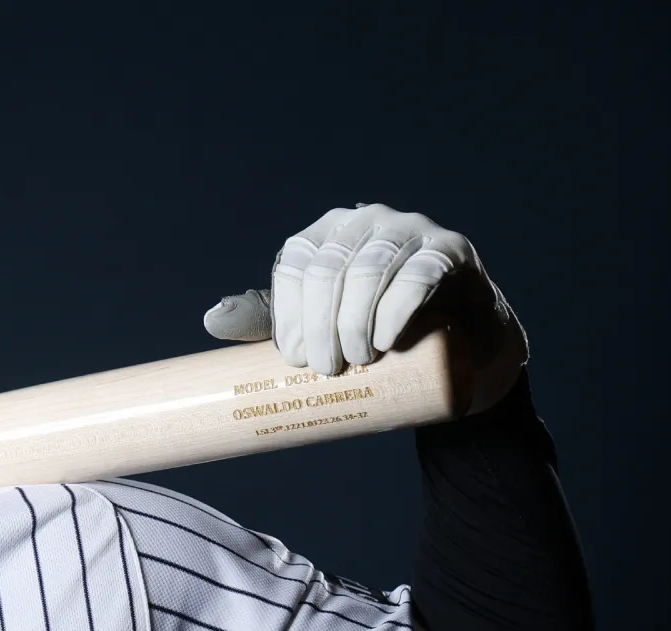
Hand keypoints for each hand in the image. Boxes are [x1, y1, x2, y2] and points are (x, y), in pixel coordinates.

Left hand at [202, 204, 527, 411]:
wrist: (459, 344)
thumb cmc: (378, 329)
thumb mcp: (321, 323)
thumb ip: (271, 319)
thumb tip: (211, 321)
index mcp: (326, 234)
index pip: (295, 266)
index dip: (291, 314)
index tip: (295, 359)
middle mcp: (365, 221)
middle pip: (328, 269)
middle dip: (322, 324)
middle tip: (327, 369)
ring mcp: (409, 230)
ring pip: (368, 270)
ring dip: (355, 321)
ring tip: (357, 361)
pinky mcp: (449, 250)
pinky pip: (418, 273)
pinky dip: (395, 309)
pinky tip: (386, 341)